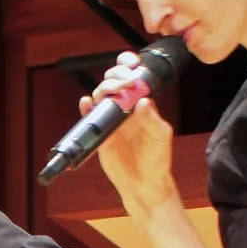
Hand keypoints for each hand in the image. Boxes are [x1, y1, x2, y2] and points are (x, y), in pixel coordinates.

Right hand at [84, 52, 177, 204]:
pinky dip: (86, 108)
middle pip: (113, 82)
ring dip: (103, 89)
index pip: (133, 78)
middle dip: (116, 76)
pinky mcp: (100, 134)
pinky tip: (86, 103)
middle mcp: (124, 109)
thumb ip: (152, 119)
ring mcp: (111, 120)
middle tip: (124, 82)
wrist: (144, 182)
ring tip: (111, 93)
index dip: (129, 67)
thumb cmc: (156, 158)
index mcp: (140, 104)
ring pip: (100, 96)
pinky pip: (89, 117)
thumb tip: (142, 101)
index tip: (132, 65)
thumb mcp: (161, 136)